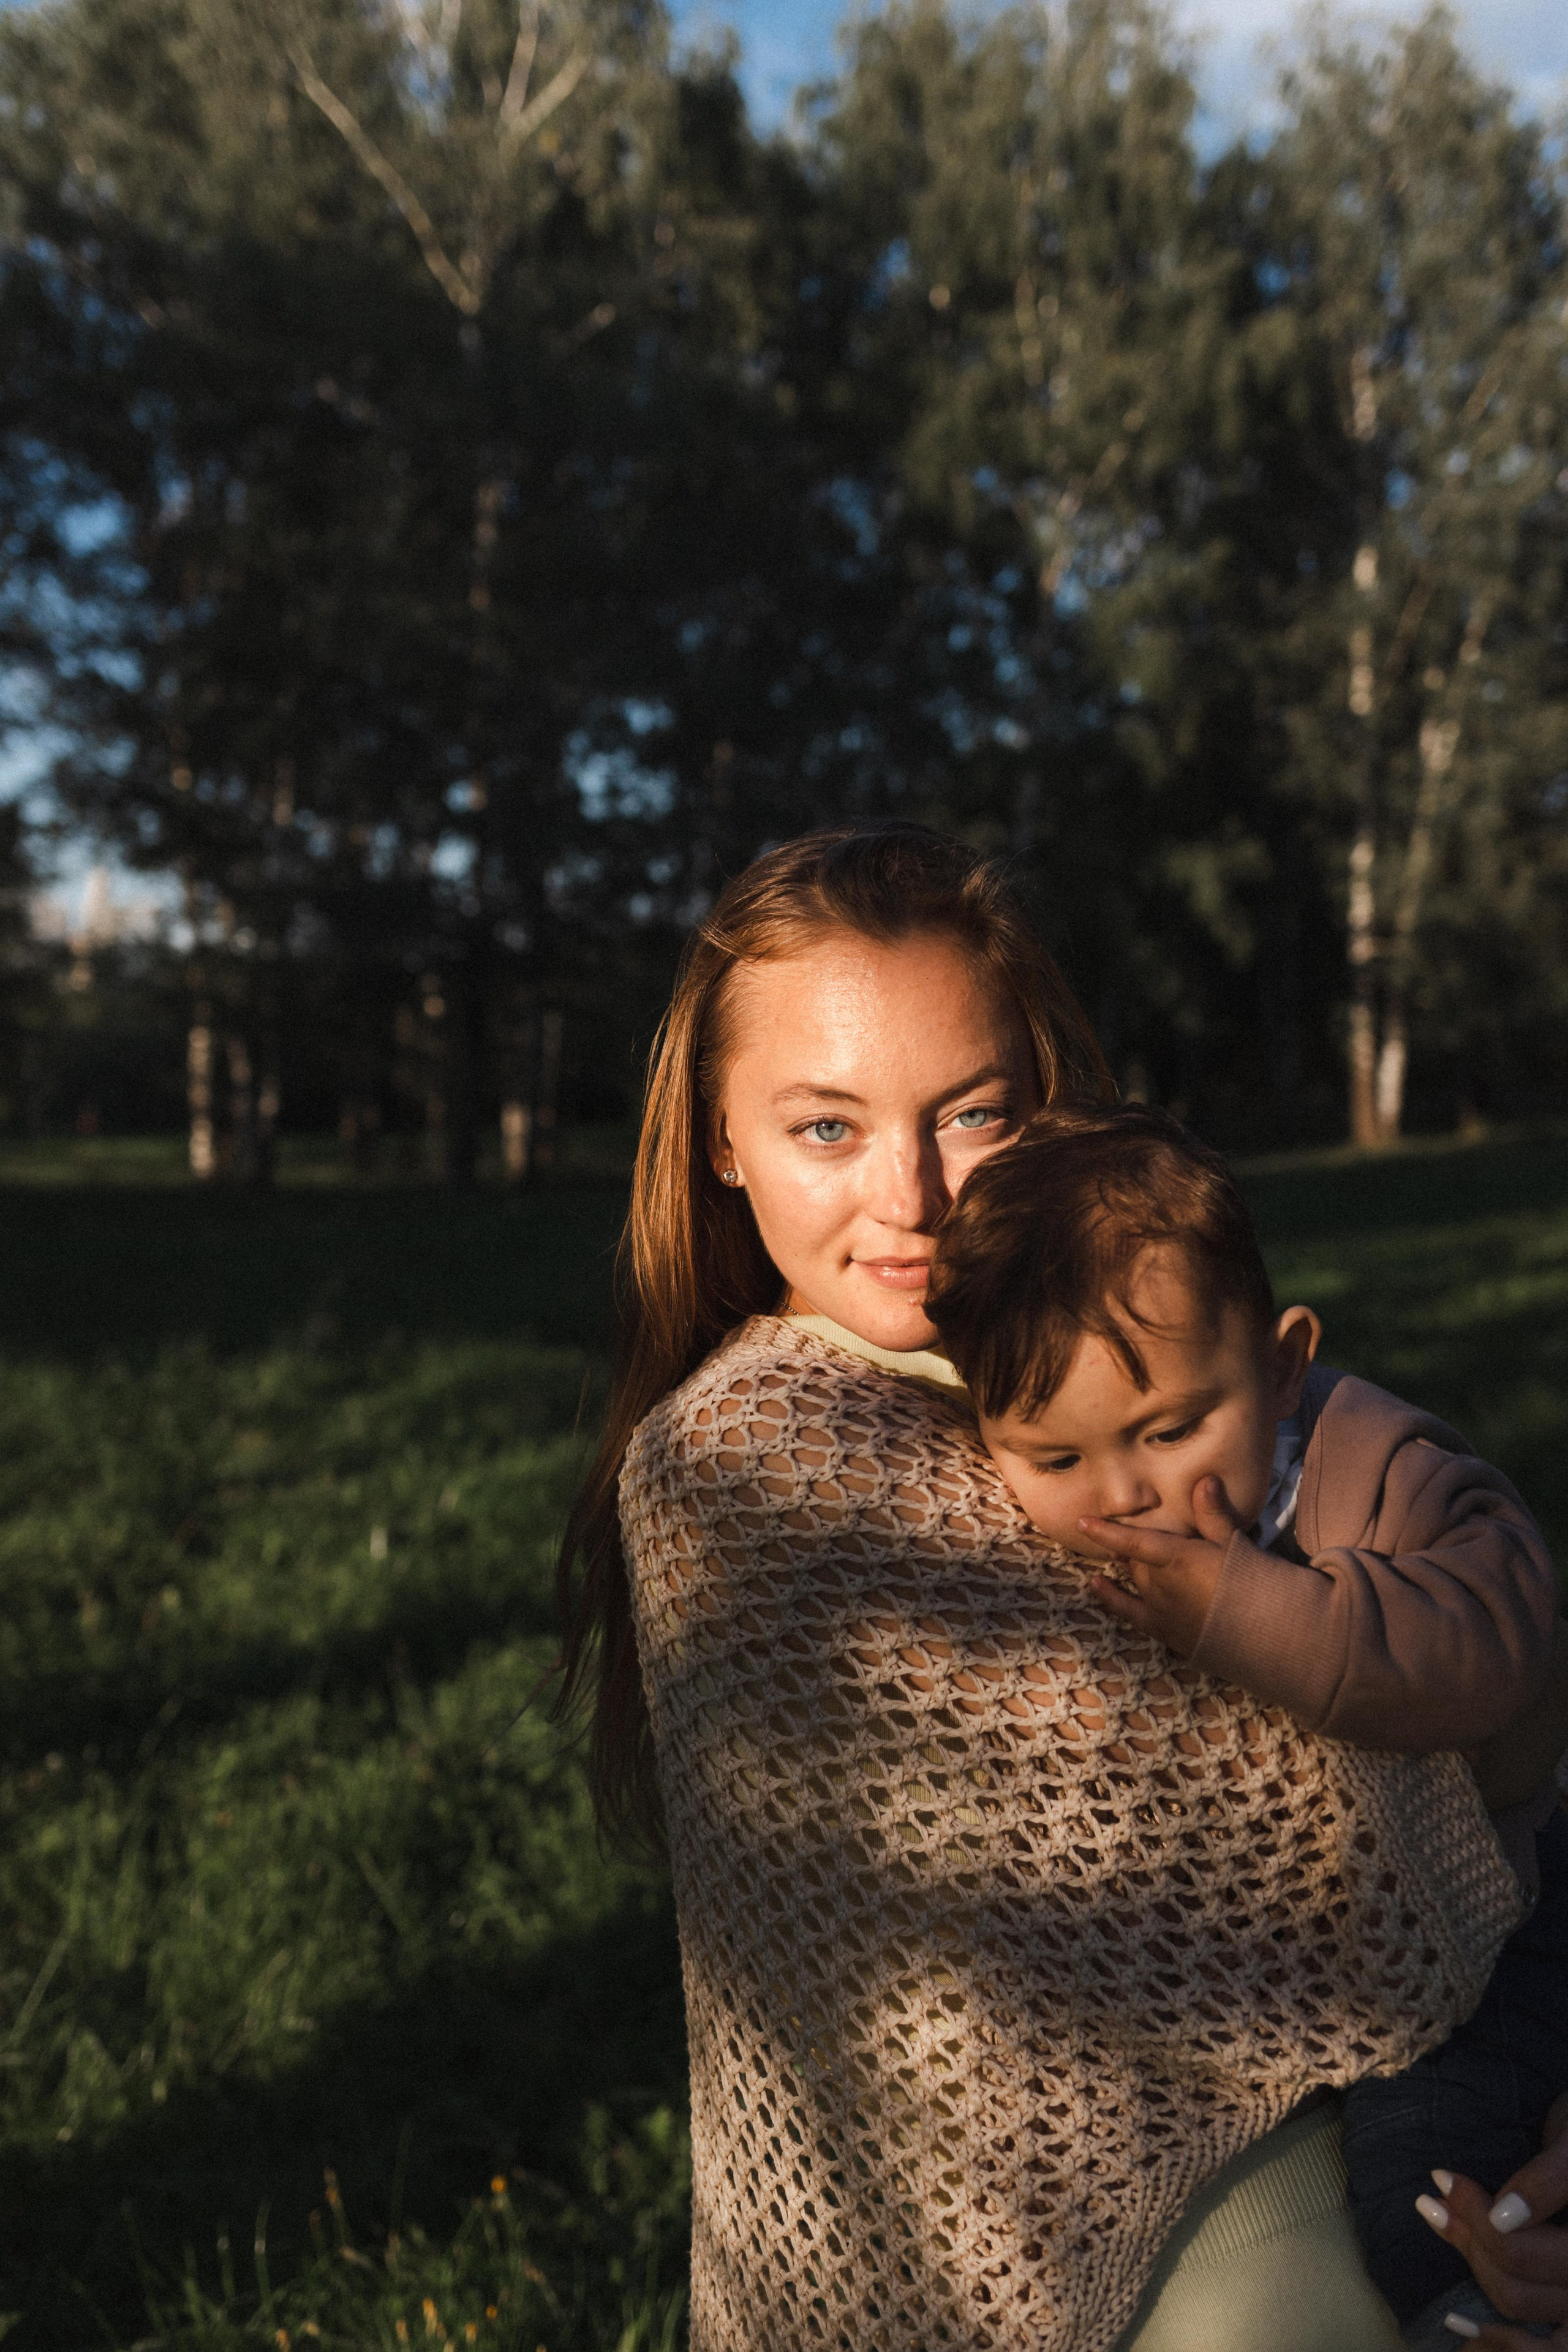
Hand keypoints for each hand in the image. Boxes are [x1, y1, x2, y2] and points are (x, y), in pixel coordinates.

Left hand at [1081, 1475, 1240, 1656]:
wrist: (1267, 1636)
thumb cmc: (1252, 1585)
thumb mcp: (1235, 1546)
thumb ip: (1214, 1515)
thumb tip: (1205, 1480)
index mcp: (1176, 1559)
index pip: (1133, 1541)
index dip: (1106, 1531)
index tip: (1081, 1521)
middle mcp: (1161, 1585)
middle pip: (1137, 1561)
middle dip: (1137, 1550)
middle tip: (1143, 1537)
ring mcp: (1161, 1610)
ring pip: (1136, 1582)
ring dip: (1132, 1570)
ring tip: (1124, 1558)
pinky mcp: (1166, 1631)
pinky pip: (1129, 1612)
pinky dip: (1111, 1597)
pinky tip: (1097, 1586)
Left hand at [1416, 2098, 1567, 2344]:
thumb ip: (1550, 2179)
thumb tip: (1502, 2217)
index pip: (1519, 2241)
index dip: (1474, 2213)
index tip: (1440, 2177)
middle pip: (1514, 2274)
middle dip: (1469, 2236)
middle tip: (1435, 2200)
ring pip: (1517, 2302)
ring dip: (1474, 2269)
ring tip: (1442, 2225)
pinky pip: (1540, 2348)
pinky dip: (1499, 2340)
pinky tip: (1458, 2322)